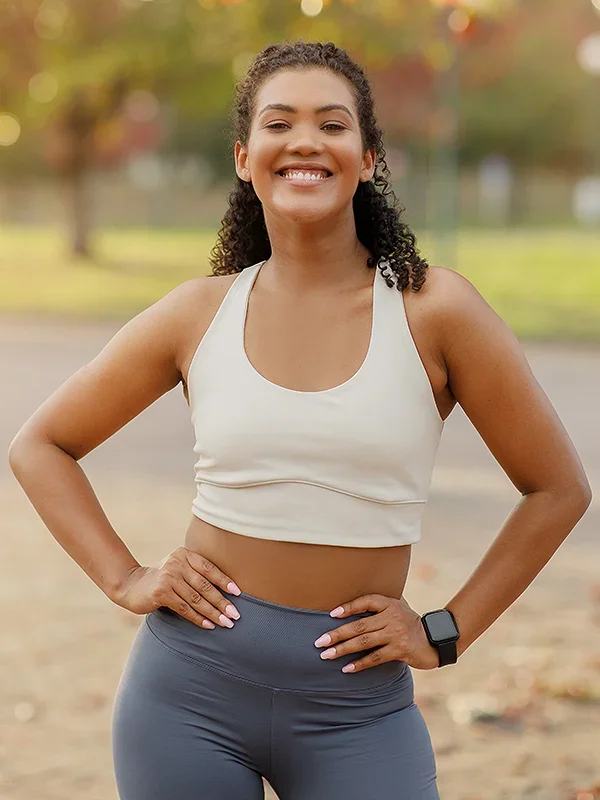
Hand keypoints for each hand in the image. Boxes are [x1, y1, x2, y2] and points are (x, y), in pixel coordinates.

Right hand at [111, 547, 241, 629]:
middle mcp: (177, 563)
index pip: (209, 568)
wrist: (132, 585)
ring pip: (196, 598)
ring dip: (213, 613)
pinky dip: (198, 618)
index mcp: (185, 555)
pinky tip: (208, 625)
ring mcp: (168, 577)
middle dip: (222, 602)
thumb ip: (196, 574)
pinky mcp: (161, 592)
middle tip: (236, 615)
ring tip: (226, 623)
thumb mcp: (178, 569)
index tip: (239, 593)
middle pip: (205, 585)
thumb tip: (228, 591)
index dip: (225, 581)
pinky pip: (184, 608)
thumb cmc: (163, 579)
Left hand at [313, 594, 438, 672]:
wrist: (435, 640)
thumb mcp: (398, 607)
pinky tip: (346, 668)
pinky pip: (375, 658)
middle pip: (359, 625)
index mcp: (389, 603)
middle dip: (337, 634)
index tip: (331, 614)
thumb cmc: (410, 623)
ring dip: (342, 649)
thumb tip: (351, 605)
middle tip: (319, 642)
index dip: (348, 607)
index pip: (365, 601)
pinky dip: (359, 664)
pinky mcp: (400, 650)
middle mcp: (391, 616)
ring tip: (326, 655)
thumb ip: (379, 605)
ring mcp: (396, 633)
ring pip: (364, 642)